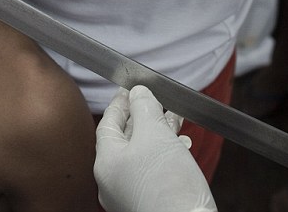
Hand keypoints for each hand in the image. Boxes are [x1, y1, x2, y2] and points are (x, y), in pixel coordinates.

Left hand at [94, 86, 216, 211]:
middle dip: (145, 116)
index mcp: (106, 162)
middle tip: (158, 100)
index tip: (131, 87)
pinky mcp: (147, 202)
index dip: (121, 102)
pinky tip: (182, 146)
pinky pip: (152, 171)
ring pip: (141, 154)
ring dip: (159, 133)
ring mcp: (129, 194)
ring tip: (176, 119)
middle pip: (125, 138)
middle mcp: (112, 181)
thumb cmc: (168, 185)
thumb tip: (138, 93)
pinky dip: (165, 154)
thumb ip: (144, 108)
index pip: (108, 123)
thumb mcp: (155, 134)